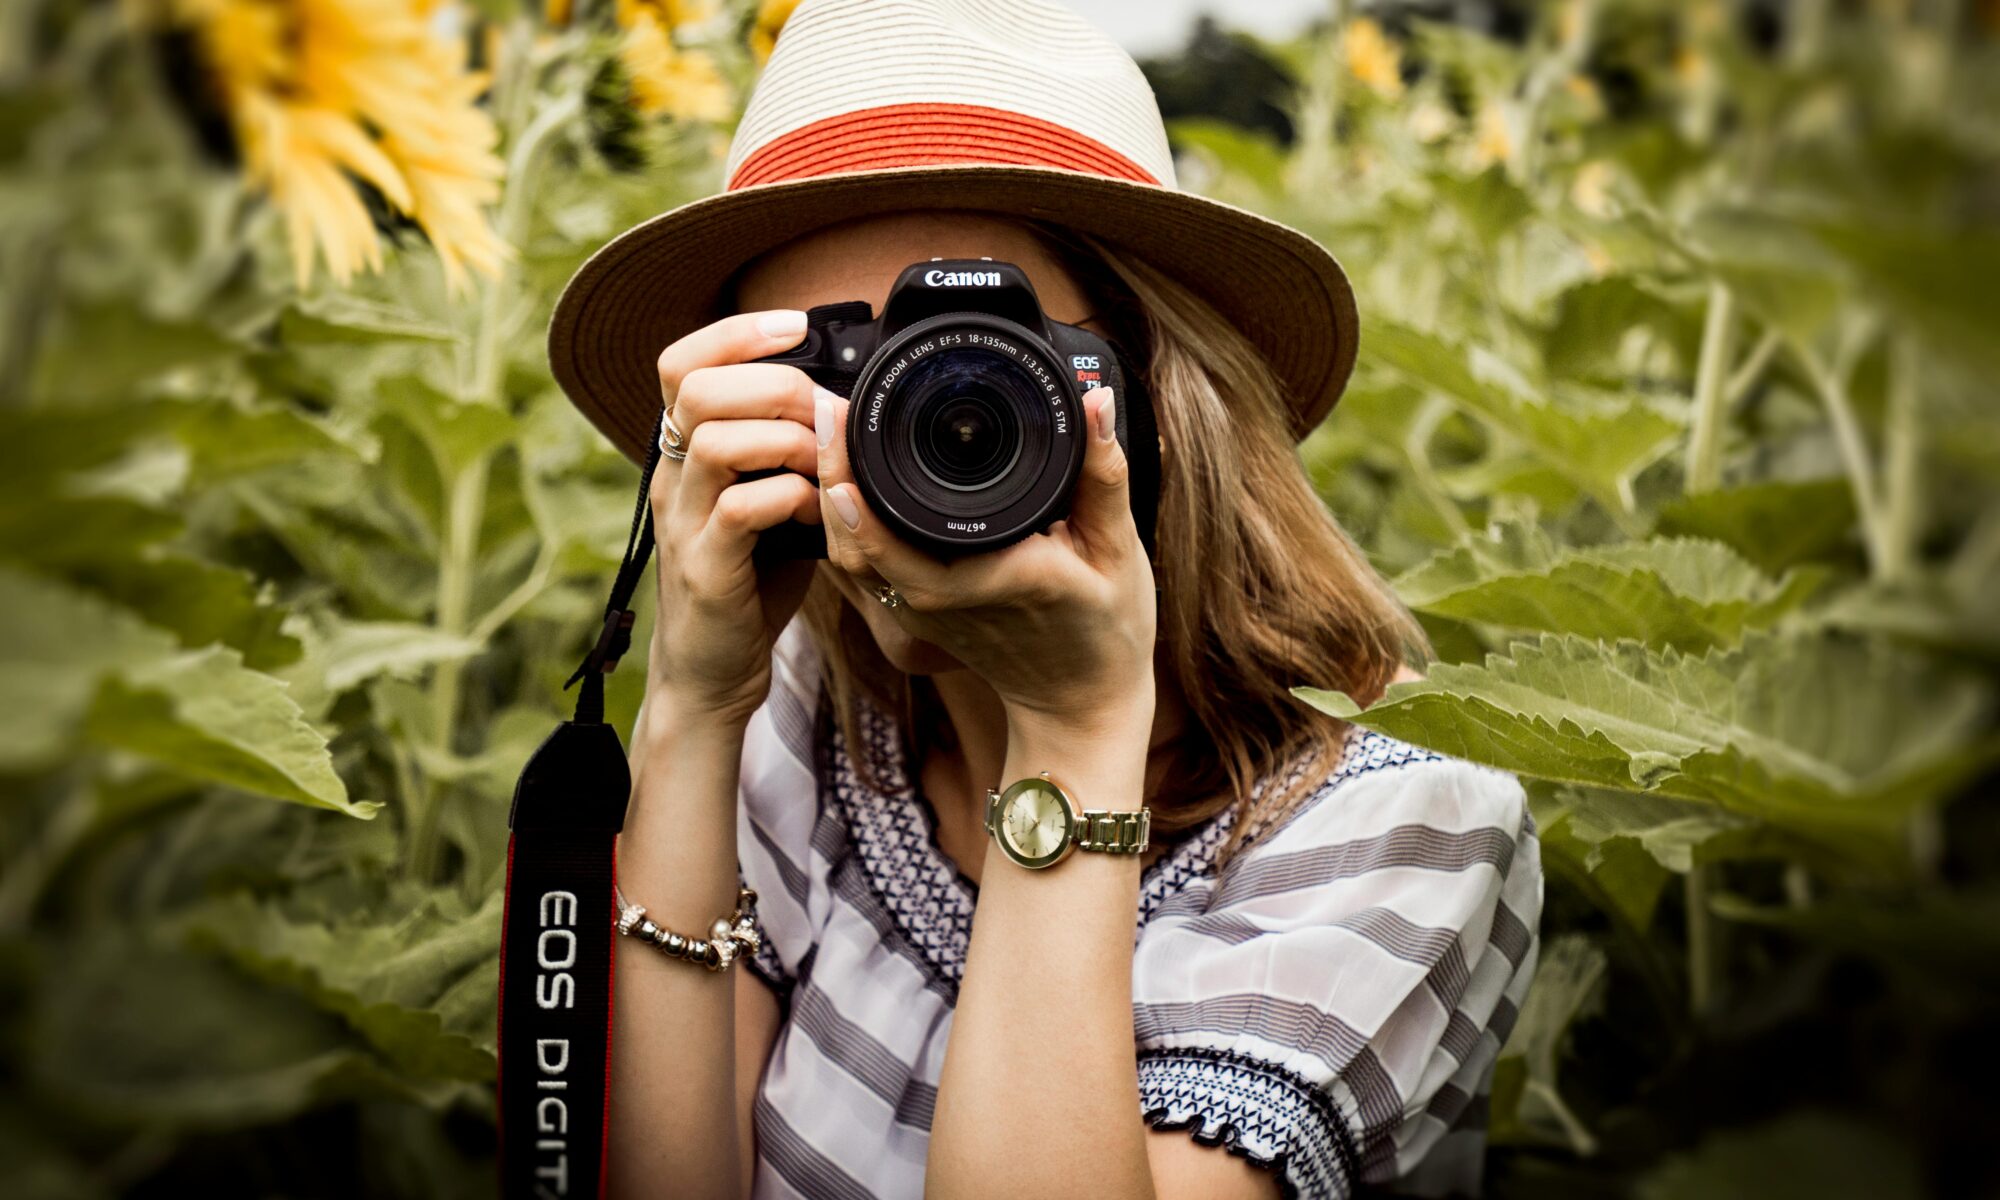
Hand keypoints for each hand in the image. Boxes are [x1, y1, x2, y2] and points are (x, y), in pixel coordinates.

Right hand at [646, 309, 826, 727]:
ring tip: (823, 464)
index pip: (680, 362)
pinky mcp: (704, 569)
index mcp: (684, 453)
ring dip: (786, 440)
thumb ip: (791, 454)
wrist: (712, 672)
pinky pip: (739, 510)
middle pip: (696, 388)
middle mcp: (671, 479)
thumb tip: (848, 406)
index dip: (735, 332)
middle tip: (824, 411)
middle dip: (774, 384)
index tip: (796, 324)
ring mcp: (682, 523)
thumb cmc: (750, 580)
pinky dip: (790, 498)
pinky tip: (817, 513)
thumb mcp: (769, 500)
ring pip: (715, 441)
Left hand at [814, 385, 1156, 738]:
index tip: (844, 423)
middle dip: (830, 472)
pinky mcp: (916, 616)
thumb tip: (1094, 400)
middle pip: (855, 542)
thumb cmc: (1107, 630)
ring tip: (829, 430)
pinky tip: (846, 477)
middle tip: (826, 407)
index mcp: (991, 580)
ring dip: (829, 495)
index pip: (898, 541)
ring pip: (849, 557)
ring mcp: (922, 614)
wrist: (1080, 703)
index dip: (857, 488)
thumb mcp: (1119, 549)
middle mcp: (943, 602)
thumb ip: (1103, 472)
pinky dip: (846, 523)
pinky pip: (864, 568)